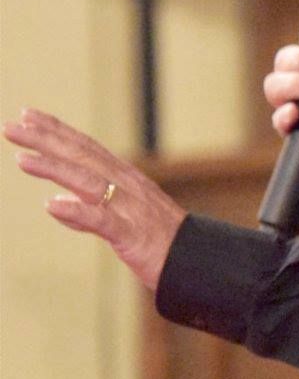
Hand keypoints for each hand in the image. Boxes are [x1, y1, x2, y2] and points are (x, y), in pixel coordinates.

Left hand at [7, 109, 186, 290]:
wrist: (199, 262)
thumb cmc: (161, 243)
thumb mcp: (122, 223)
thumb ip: (89, 213)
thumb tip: (56, 205)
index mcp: (125, 180)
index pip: (86, 148)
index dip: (57, 131)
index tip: (27, 115)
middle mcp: (128, 186)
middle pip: (83, 157)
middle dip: (46, 140)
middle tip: (11, 125)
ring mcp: (132, 209)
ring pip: (89, 183)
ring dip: (55, 169)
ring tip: (21, 159)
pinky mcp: (134, 236)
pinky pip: (104, 221)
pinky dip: (79, 212)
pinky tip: (53, 206)